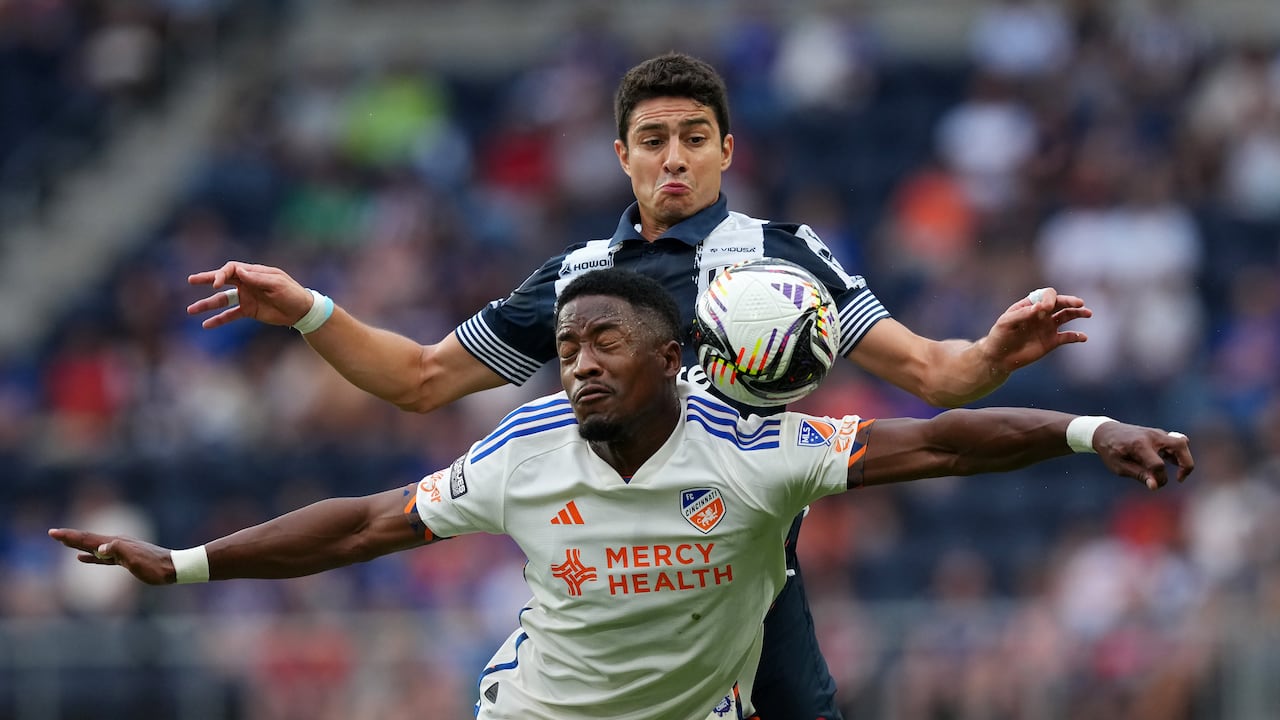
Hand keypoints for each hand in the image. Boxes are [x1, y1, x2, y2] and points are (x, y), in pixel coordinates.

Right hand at [48, 528, 174, 584]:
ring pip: (93, 546)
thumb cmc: (154, 566)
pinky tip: (82, 558)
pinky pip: (101, 557)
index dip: (70, 536)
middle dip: (70, 537)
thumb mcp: (135, 559)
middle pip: (88, 539)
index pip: (88, 538)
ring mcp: (120, 550)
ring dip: (78, 544)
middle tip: (53, 533)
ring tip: (64, 541)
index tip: (53, 532)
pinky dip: (90, 556)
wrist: (173, 568)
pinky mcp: (124, 559)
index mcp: (116, 543)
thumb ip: (117, 551)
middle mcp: (116, 543)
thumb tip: (99, 549)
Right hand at [187, 261, 314, 328]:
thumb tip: (237, 271)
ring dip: (207, 304)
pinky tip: (206, 325)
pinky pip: (230, 315)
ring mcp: (246, 297)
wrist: (302, 311)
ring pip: (222, 300)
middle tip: (191, 280)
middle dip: (207, 279)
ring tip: (191, 310)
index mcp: (253, 273)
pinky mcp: (249, 311)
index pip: (231, 269)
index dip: (220, 274)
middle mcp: (247, 283)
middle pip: (222, 280)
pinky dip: (219, 319)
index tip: (215, 284)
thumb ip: (257, 279)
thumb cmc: (292, 293)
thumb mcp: (277, 284)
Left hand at [984, 287, 1091, 371]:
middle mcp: (1041, 314)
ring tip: (1088, 313)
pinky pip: (1068, 337)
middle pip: (1060, 303)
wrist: (999, 357)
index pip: (1046, 295)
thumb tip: (1041, 308)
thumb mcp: (1005, 323)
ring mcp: (1047, 327)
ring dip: (1078, 313)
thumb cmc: (999, 336)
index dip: (1049, 299)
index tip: (1045, 309)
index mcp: (1030, 305)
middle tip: (1079, 303)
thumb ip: (1022, 314)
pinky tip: (1083, 337)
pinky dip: (1077, 336)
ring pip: (1067, 316)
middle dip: (1069, 301)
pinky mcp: (1051, 342)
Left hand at [1093, 424, 1194, 490]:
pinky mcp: (1160, 435)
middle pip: (1180, 445)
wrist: (1105, 432)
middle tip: (1179, 478)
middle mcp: (1151, 436)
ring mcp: (1157, 433)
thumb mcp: (1119, 466)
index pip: (1157, 464)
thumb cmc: (1110, 451)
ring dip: (1184, 459)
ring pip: (1182, 442)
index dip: (1159, 478)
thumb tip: (1155, 486)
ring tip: (1177, 473)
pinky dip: (1178, 454)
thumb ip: (1138, 475)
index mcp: (1138, 445)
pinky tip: (1172, 463)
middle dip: (1186, 464)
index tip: (1154, 485)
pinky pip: (1177, 442)